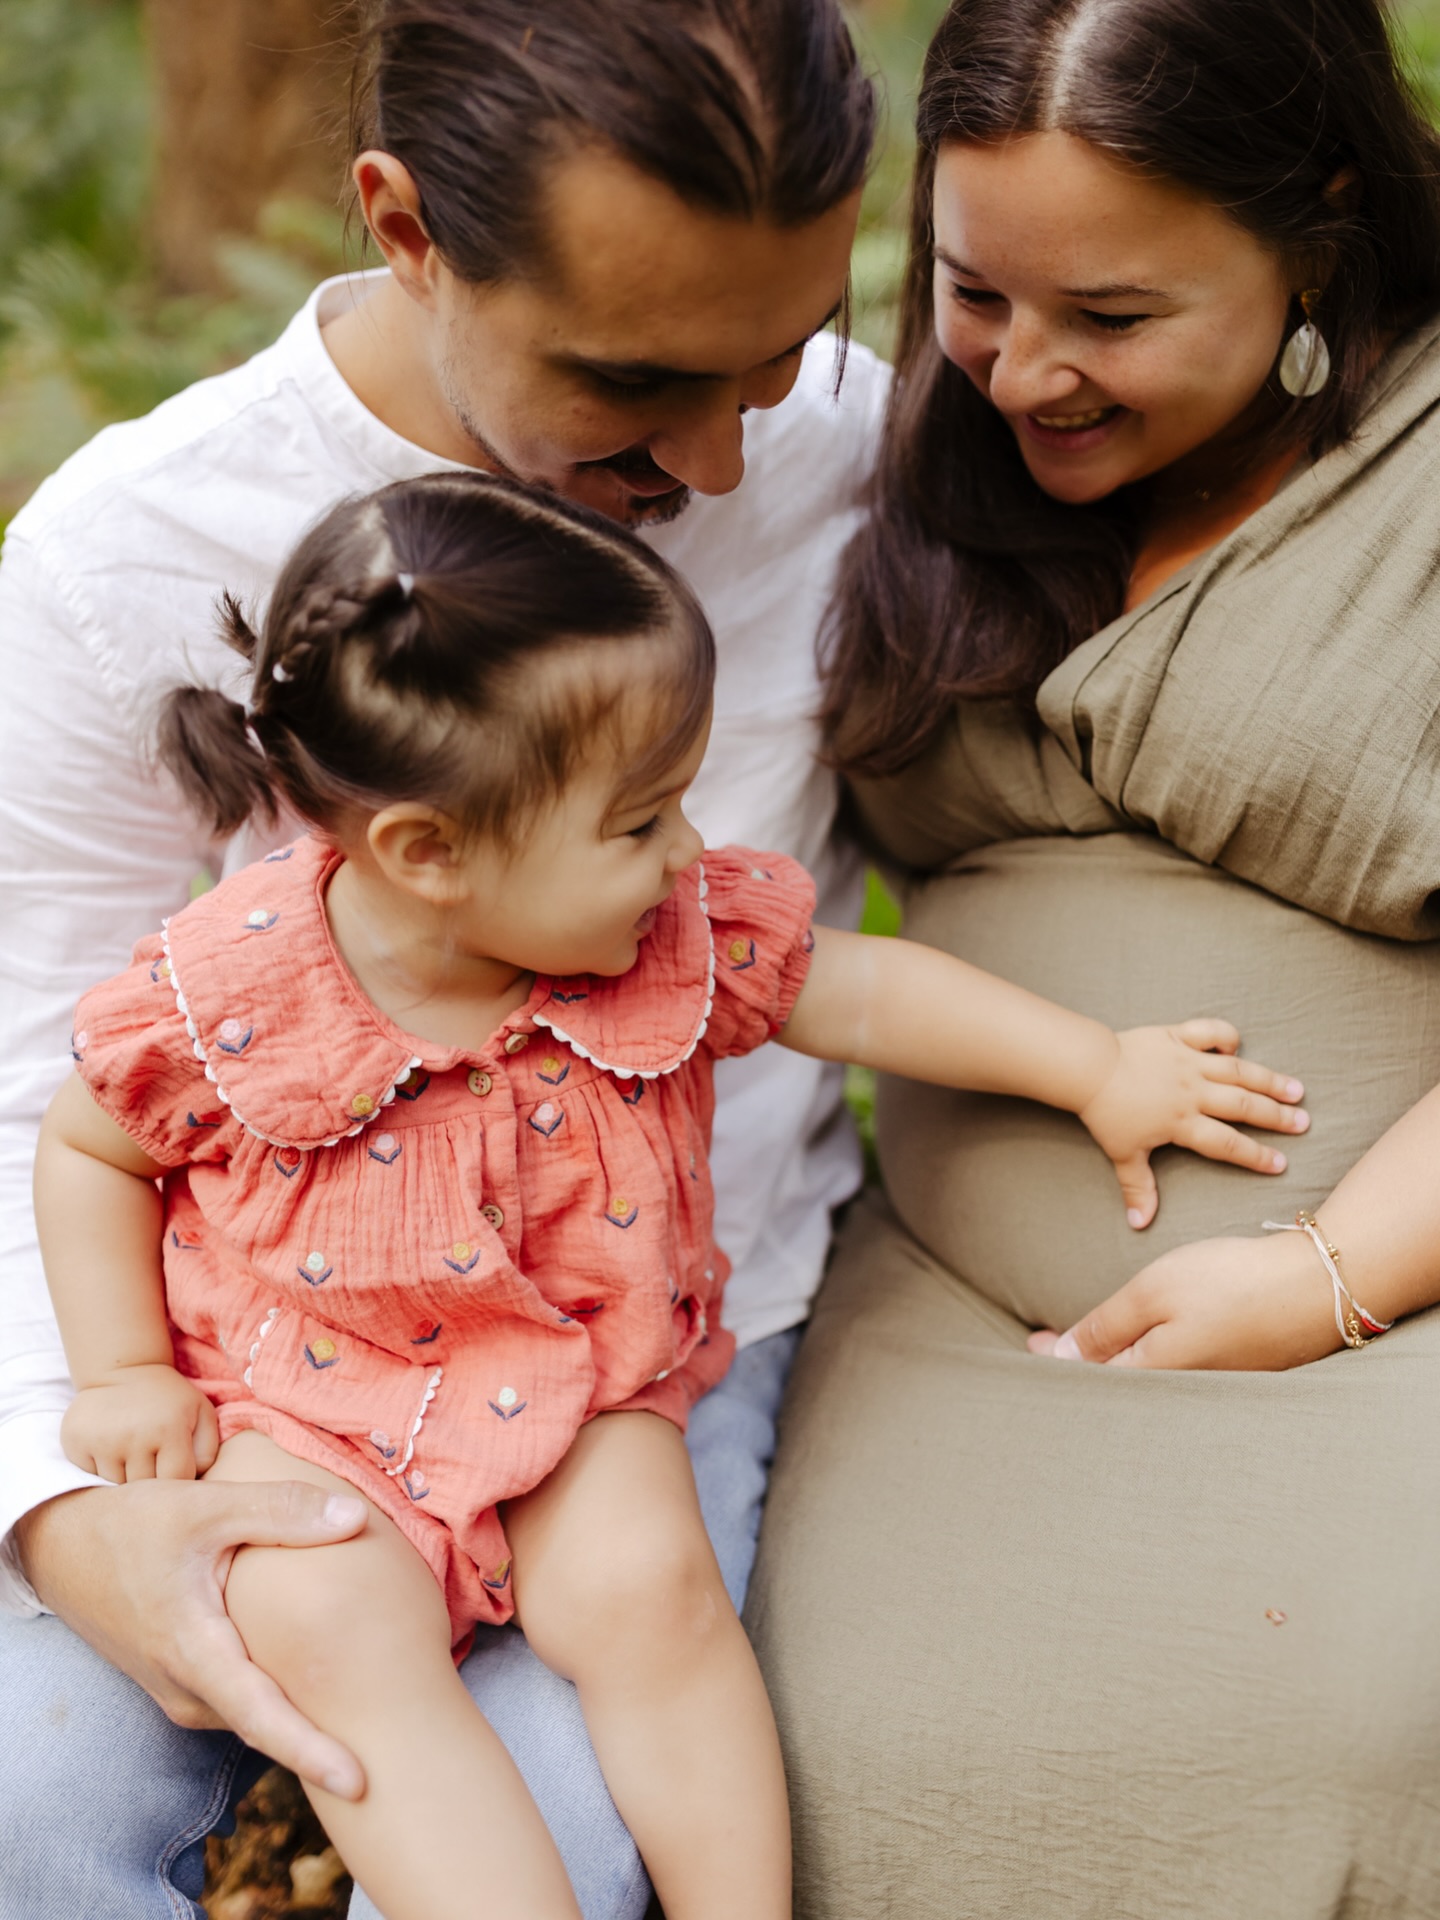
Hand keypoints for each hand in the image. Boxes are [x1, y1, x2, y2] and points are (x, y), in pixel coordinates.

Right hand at [14, 1478, 368, 1797]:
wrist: (62, 1548)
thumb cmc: (131, 1526)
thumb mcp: (205, 1507)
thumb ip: (280, 1511)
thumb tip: (355, 1516)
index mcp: (194, 1652)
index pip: (261, 1715)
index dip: (311, 1750)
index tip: (360, 1780)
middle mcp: (186, 1687)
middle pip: (266, 1723)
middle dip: (323, 1740)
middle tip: (389, 1749)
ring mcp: (180, 1692)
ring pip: (252, 1710)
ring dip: (300, 1709)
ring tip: (365, 1706)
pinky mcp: (181, 1683)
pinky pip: (237, 1696)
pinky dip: (275, 1688)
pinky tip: (312, 1668)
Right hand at [62, 1363, 219, 1481]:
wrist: (124, 1369)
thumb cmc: (168, 1399)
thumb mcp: (200, 1413)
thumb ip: (208, 1450)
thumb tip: (193, 1480)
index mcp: (169, 1430)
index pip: (176, 1480)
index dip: (177, 1477)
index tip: (175, 1464)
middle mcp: (134, 1436)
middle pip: (144, 1486)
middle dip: (151, 1478)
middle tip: (151, 1455)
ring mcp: (102, 1441)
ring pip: (115, 1484)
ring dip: (124, 1473)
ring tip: (131, 1448)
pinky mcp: (76, 1441)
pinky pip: (90, 1474)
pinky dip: (100, 1466)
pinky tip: (109, 1444)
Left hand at [1027, 1230, 1343, 1369]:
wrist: (1319, 1284)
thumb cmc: (1232, 1281)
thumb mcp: (1156, 1292)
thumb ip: (1107, 1326)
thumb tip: (1060, 1357)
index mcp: (1156, 1374)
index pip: (1090, 1381)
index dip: (1057, 1364)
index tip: (1031, 1342)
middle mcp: (1183, 1391)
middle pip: (1119, 1390)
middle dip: (1083, 1369)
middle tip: (1051, 1344)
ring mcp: (1214, 1385)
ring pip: (1150, 1383)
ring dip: (1117, 1364)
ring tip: (1091, 1344)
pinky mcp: (1240, 1373)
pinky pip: (1182, 1375)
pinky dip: (1154, 1360)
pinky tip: (1149, 1344)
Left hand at [1078, 1019, 1307, 1227]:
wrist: (1087, 1069)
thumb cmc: (1105, 1114)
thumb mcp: (1122, 1154)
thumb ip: (1137, 1188)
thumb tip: (1139, 1224)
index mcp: (1183, 1122)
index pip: (1226, 1143)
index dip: (1255, 1155)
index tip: (1281, 1164)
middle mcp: (1193, 1092)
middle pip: (1243, 1106)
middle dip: (1276, 1117)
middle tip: (1304, 1123)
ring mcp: (1188, 1062)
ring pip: (1237, 1071)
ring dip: (1268, 1080)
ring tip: (1296, 1089)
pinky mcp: (1176, 1036)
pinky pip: (1208, 1031)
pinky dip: (1225, 1036)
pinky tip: (1238, 1046)